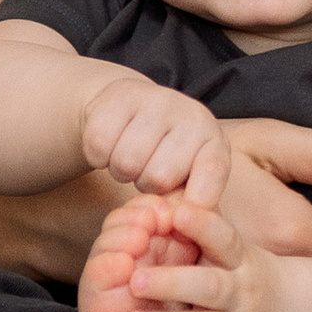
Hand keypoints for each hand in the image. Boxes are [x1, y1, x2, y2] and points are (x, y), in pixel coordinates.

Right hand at [78, 77, 236, 203]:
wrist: (130, 108)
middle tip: (145, 170)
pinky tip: (110, 143)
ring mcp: (158, 99)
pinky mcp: (122, 92)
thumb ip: (188, 201)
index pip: (213, 172)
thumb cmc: (163, 154)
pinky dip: (98, 155)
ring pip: (126, 162)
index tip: (181, 218)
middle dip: (145, 184)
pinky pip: (98, 143)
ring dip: (120, 171)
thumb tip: (178, 218)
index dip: (199, 199)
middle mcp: (191, 114)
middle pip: (159, 177)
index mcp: (214, 140)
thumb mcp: (185, 177)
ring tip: (129, 157)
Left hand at [117, 196, 271, 311]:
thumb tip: (165, 190)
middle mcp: (242, 294)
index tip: (176, 212)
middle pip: (208, 286)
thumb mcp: (233, 244)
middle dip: (172, 282)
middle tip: (134, 279)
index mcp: (240, 258)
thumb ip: (203, 223)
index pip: (223, 237)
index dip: (202, 224)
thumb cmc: (247, 270)